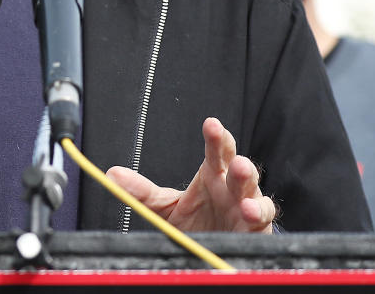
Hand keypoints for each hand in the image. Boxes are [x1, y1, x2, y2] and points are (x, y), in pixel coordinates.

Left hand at [106, 116, 275, 232]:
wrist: (210, 249)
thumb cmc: (195, 220)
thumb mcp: (164, 206)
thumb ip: (141, 192)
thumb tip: (112, 175)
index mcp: (213, 174)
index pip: (217, 150)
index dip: (216, 137)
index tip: (211, 124)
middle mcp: (231, 188)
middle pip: (239, 167)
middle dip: (237, 161)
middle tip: (233, 160)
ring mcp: (246, 206)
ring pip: (255, 193)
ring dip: (250, 187)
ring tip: (242, 178)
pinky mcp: (256, 229)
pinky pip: (263, 220)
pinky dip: (258, 215)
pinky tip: (248, 212)